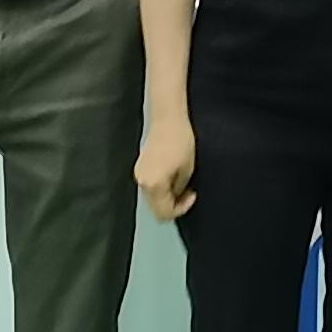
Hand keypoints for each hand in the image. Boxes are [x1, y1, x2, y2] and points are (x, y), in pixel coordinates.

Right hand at [135, 104, 198, 223]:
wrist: (168, 119)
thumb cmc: (180, 140)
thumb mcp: (186, 170)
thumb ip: (179, 189)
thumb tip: (177, 196)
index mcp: (153, 184)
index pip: (164, 212)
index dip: (181, 208)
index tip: (191, 197)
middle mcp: (142, 182)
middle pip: (155, 208)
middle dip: (173, 205)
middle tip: (187, 194)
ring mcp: (139, 174)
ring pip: (152, 198)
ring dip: (166, 197)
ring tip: (181, 184)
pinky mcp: (140, 167)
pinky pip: (150, 187)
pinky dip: (161, 188)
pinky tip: (172, 178)